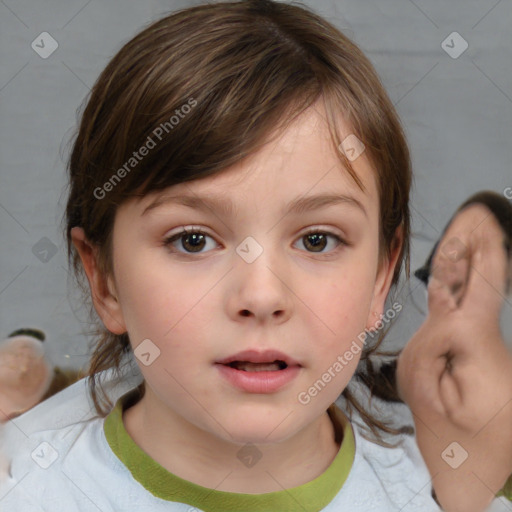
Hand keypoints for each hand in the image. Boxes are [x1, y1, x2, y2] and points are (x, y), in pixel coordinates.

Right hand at [397, 203, 511, 511]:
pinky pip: (460, 309)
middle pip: (480, 282)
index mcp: (474, 342)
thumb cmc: (450, 430)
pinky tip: (455, 268)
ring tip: (470, 229)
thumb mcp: (430, 387)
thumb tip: (441, 315)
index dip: (484, 250)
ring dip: (469, 259)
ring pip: (469, 294)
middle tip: (478, 214)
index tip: (483, 220)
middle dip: (478, 246)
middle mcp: (475, 338)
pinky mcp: (456, 351)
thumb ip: (433, 343)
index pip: (483, 285)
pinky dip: (459, 282)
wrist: (462, 462)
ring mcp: (465, 345)